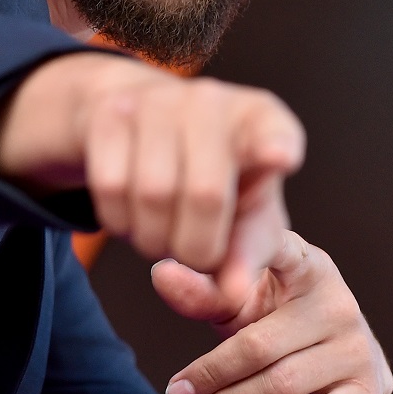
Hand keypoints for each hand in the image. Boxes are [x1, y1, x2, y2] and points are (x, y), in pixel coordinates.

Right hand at [0, 52, 305, 304]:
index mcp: (263, 120)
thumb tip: (232, 294)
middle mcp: (213, 100)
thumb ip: (246, 261)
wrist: (149, 127)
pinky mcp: (112, 111)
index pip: (276, 131)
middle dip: (197, 248)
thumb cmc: (217, 181)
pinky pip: (110, 187)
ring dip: (155, 240)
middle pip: (205, 194)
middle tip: (196, 256)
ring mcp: (159, 99)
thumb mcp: (246, 218)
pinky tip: (133, 215)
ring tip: (164, 234)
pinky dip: (120, 221)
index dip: (277, 145)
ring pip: (152, 194)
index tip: (281, 157)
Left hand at [151, 229, 391, 393]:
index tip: (205, 275)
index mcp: (307, 263)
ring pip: (281, 385)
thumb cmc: (276, 321)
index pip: (273, 248)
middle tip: (177, 390)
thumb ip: (203, 291)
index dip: (243, 258)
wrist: (333, 356)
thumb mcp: (241, 301)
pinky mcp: (369, 388)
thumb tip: (160, 274)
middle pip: (258, 344)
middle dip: (212, 374)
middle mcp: (339, 300)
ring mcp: (357, 346)